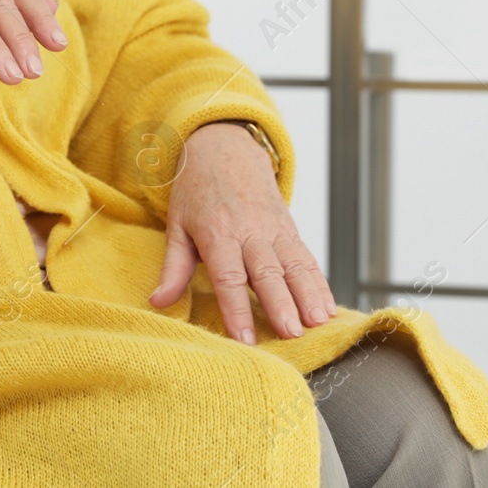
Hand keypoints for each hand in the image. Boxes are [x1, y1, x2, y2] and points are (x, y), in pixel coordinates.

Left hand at [149, 123, 336, 344]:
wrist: (224, 147)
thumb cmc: (196, 190)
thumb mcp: (177, 224)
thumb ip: (173, 267)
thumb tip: (158, 302)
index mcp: (217, 233)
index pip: (228, 276)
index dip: (237, 309)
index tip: (245, 339)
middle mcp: (249, 232)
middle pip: (267, 273)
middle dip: (281, 305)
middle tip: (291, 334)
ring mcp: (273, 230)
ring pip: (294, 265)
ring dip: (309, 295)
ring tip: (319, 323)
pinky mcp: (289, 229)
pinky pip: (307, 258)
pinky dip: (320, 282)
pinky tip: (329, 307)